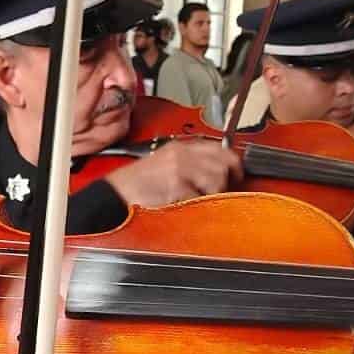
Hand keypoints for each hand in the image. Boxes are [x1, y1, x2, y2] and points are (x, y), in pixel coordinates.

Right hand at [103, 139, 243, 207]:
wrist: (116, 195)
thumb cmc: (137, 184)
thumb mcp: (164, 164)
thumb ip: (189, 164)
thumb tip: (217, 171)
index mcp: (179, 147)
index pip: (218, 148)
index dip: (232, 162)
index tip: (236, 173)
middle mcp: (182, 155)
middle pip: (222, 163)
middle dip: (227, 179)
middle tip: (224, 190)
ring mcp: (179, 170)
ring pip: (216, 179)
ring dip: (214, 194)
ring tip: (201, 200)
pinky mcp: (176, 186)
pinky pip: (200, 197)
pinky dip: (198, 205)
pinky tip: (188, 206)